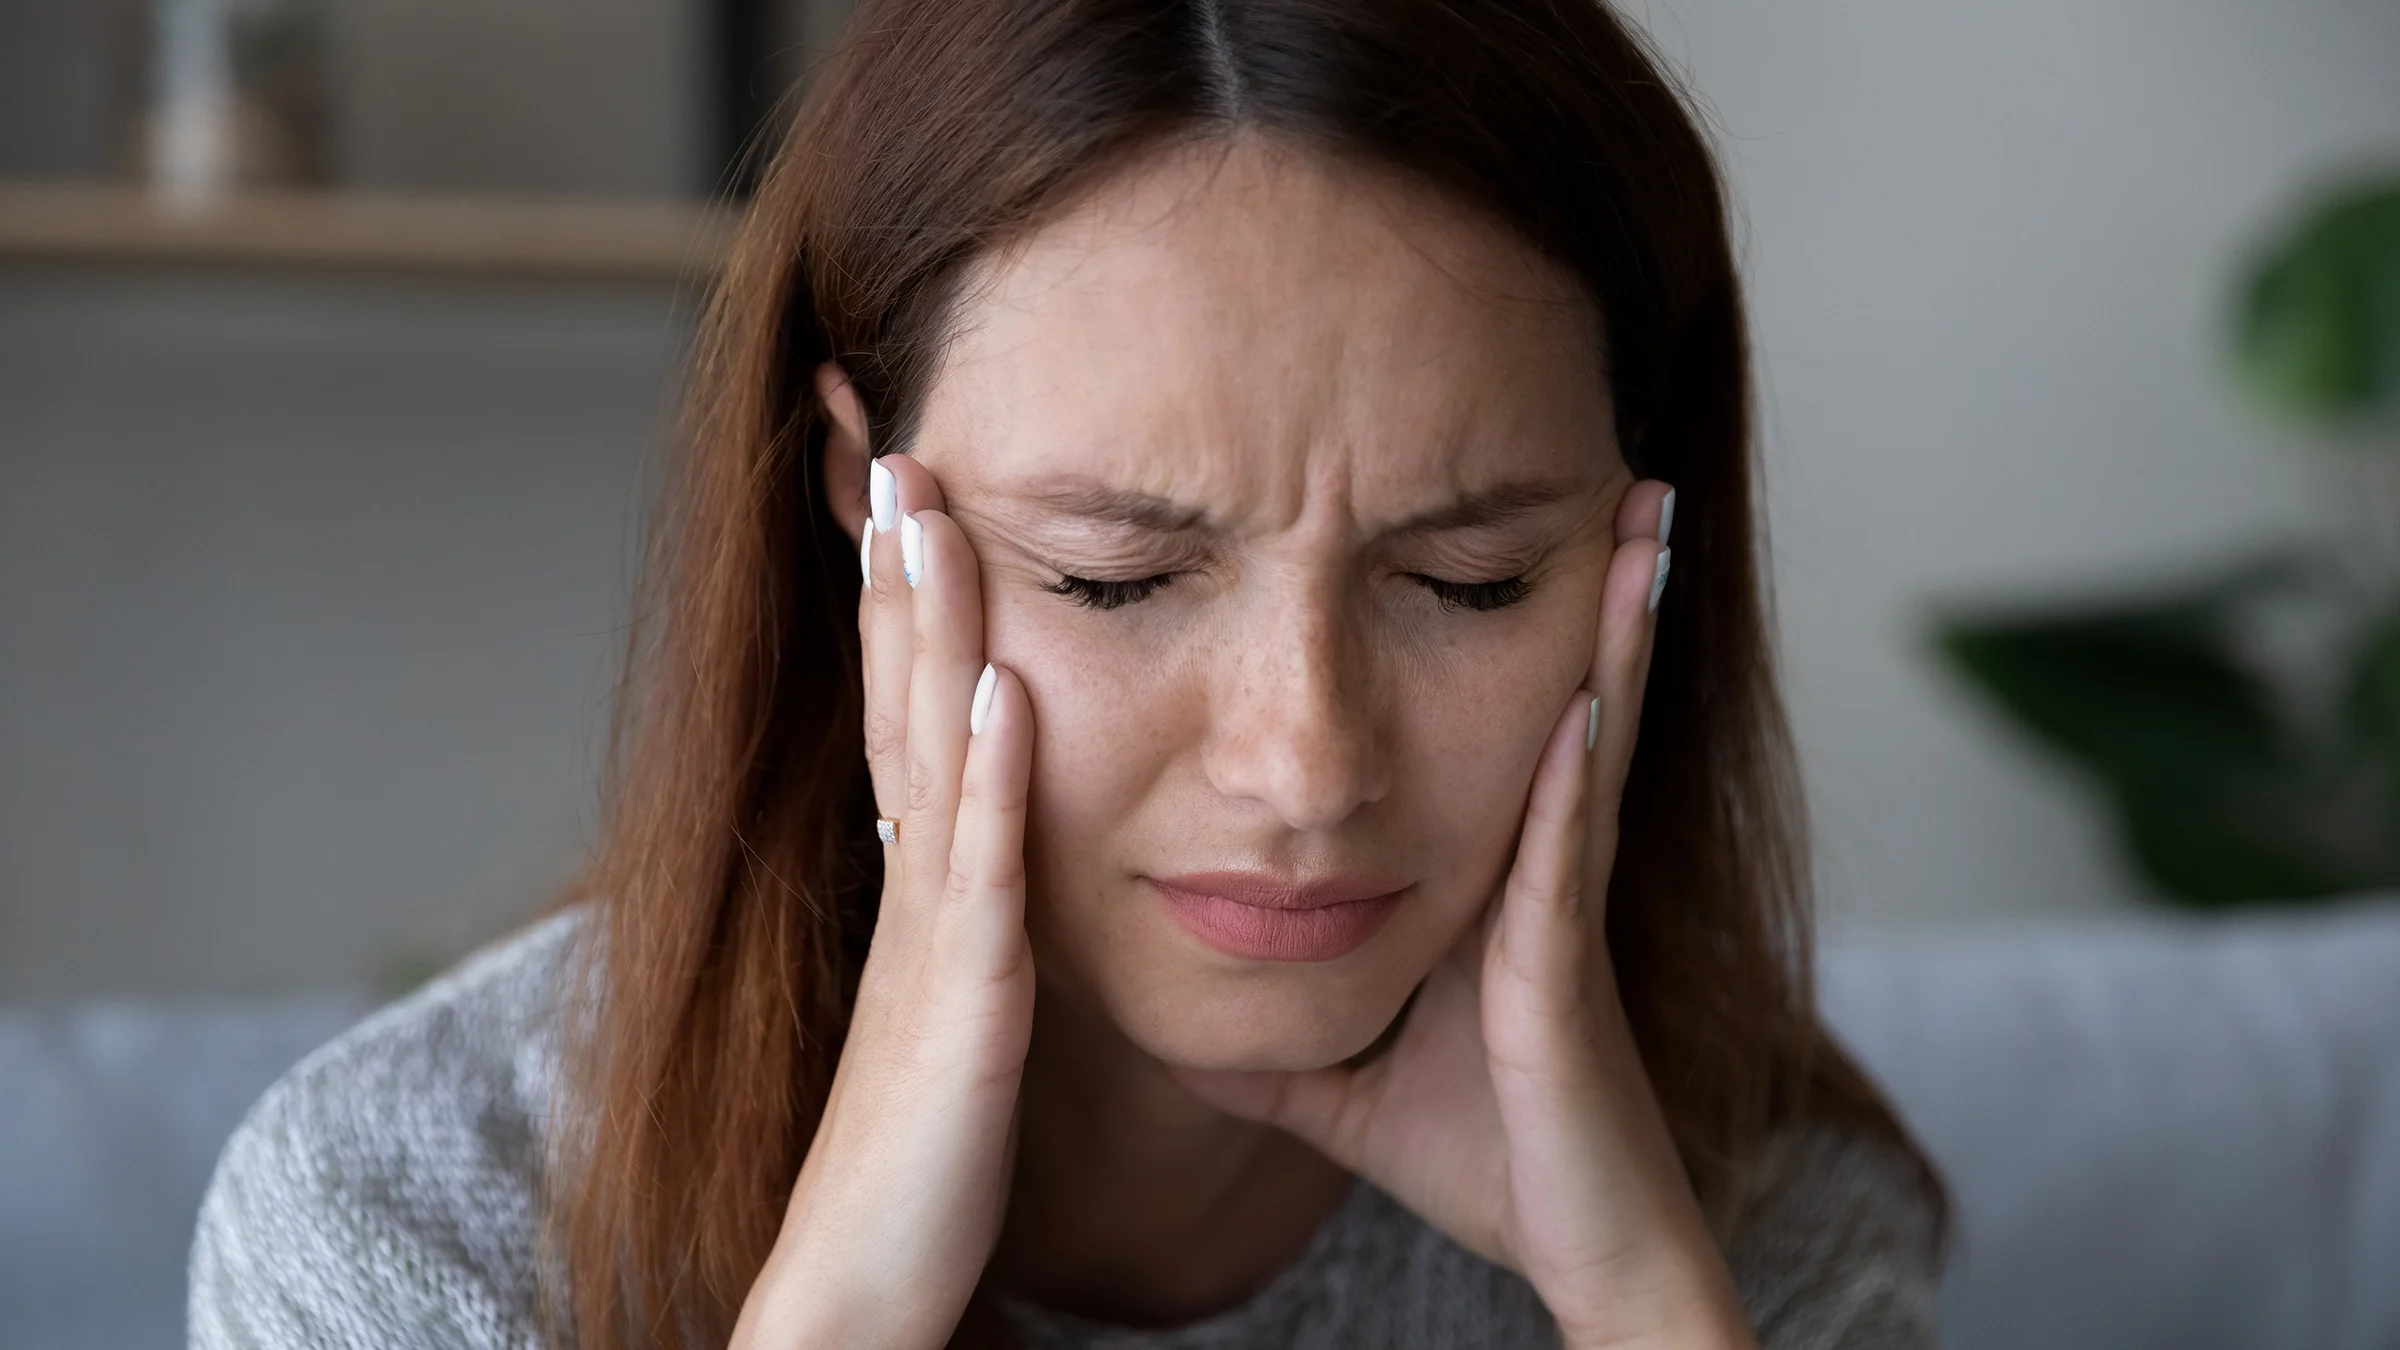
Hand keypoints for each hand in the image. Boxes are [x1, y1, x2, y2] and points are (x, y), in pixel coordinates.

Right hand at [732, 454, 1034, 1349]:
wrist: (856, 1291)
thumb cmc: (914, 1162)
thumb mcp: (948, 1005)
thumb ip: (968, 914)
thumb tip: (989, 829)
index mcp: (916, 883)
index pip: (905, 702)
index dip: (899, 591)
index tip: (903, 476)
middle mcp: (908, 888)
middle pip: (895, 694)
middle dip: (892, 562)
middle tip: (890, 433)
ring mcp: (927, 941)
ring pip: (925, 754)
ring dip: (929, 626)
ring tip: (930, 507)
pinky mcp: (961, 1011)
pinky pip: (977, 879)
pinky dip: (984, 779)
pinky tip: (1000, 692)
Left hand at [1175, 482, 1755, 1348]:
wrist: (1570, 1240)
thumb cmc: (1468, 1142)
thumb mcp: (1334, 1063)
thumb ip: (1265, 1022)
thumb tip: (1172, 1005)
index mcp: (1478, 870)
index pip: (1470, 716)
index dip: (1481, 619)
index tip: (1489, 513)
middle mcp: (1528, 864)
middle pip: (1550, 690)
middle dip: (1584, 584)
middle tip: (1619, 470)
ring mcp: (1552, 907)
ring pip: (1584, 739)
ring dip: (1614, 634)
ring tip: (1639, 526)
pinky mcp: (1556, 968)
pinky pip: (1562, 854)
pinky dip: (1576, 773)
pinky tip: (1585, 698)